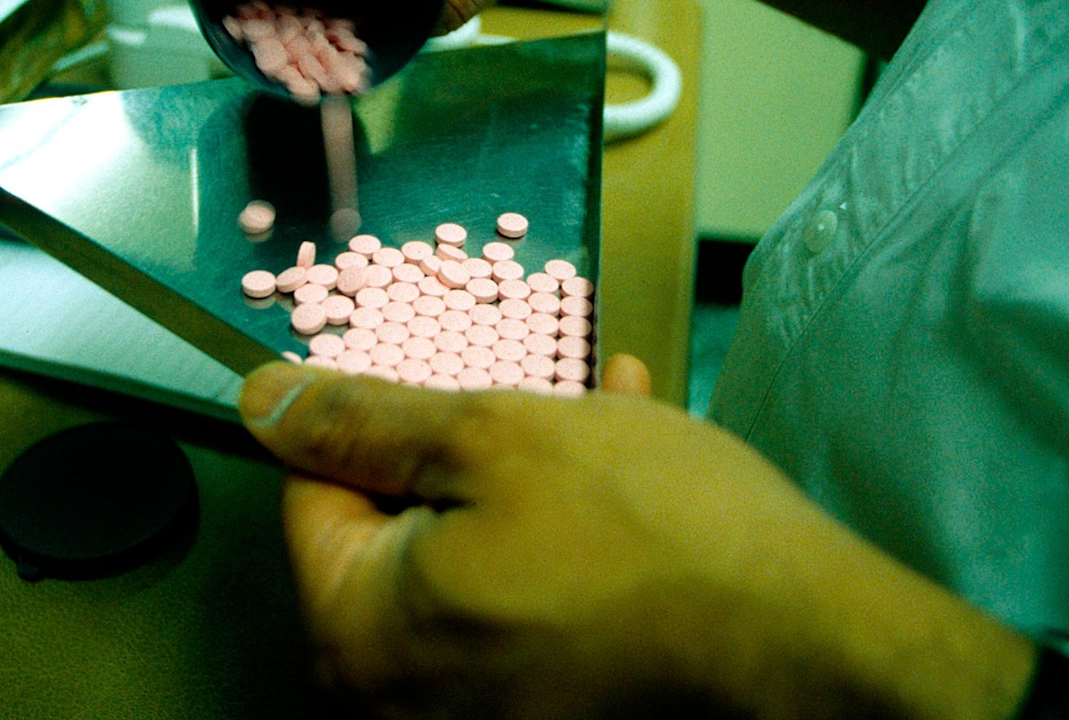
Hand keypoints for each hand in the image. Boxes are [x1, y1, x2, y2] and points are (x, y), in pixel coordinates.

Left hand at [239, 355, 1034, 718]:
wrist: (809, 646)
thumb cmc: (649, 534)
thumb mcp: (491, 438)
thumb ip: (361, 421)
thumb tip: (259, 402)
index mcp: (361, 636)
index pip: (313, 494)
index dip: (377, 418)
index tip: (441, 381)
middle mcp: (401, 697)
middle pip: (398, 525)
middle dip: (464, 445)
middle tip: (525, 396)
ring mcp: (475, 711)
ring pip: (474, 548)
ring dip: (526, 472)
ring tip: (592, 410)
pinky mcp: (545, 705)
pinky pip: (526, 596)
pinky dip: (560, 529)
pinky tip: (623, 455)